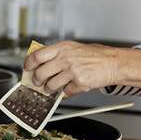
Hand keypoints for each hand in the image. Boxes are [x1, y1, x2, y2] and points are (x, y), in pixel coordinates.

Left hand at [23, 41, 140, 95]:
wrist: (113, 63)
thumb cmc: (95, 55)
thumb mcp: (73, 48)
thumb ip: (57, 54)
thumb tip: (40, 62)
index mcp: (62, 48)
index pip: (37, 56)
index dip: (28, 64)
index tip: (27, 68)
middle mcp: (65, 59)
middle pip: (40, 74)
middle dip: (37, 81)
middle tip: (38, 83)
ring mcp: (72, 72)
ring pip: (51, 86)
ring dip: (49, 89)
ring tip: (53, 88)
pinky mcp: (79, 83)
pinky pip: (65, 92)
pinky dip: (66, 92)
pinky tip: (71, 87)